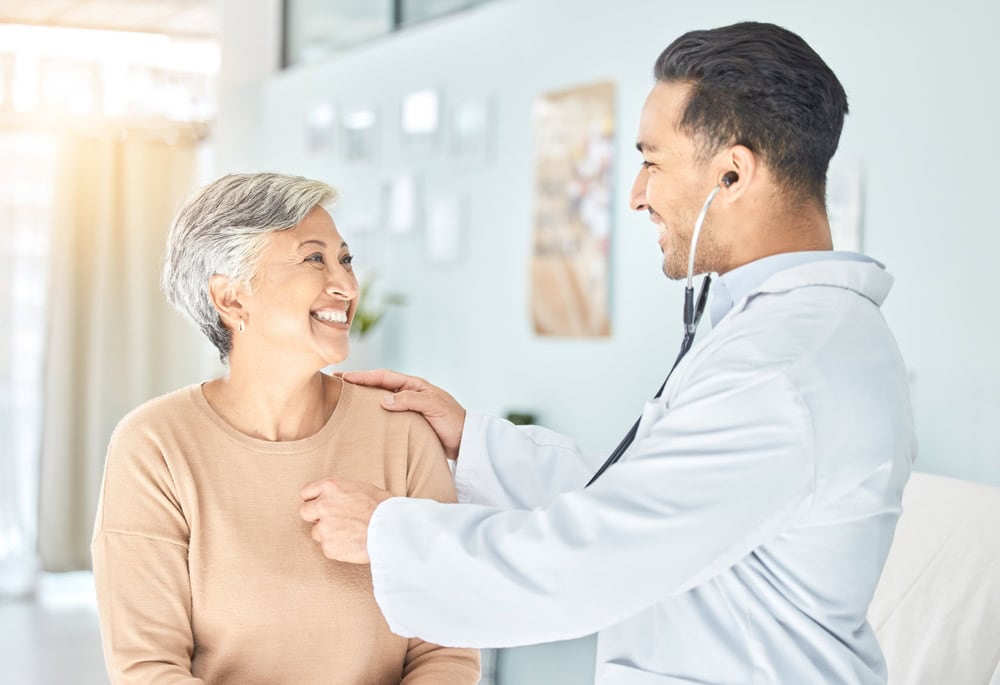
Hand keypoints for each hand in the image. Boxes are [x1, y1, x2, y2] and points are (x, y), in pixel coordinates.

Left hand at [299, 478, 392, 563]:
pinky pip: (327, 547)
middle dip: (316, 516)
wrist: (393, 530)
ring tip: (349, 533)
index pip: (306, 492)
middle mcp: (323, 505)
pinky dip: (337, 547)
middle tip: (332, 520)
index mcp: (332, 486)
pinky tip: (352, 543)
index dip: (313, 499)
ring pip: (317, 532)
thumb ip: (342, 492)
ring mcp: (324, 527)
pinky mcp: (328, 547)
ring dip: (328, 533)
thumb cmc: (384, 507)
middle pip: (304, 511)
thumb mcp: (362, 488)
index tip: (319, 505)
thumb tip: (336, 497)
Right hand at [340, 369, 465, 459]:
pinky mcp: (408, 423)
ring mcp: (408, 408)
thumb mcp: (432, 406)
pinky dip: (373, 414)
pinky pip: (386, 415)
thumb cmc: (452, 421)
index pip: (384, 377)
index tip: (344, 377)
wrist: (466, 441)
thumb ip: (409, 400)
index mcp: (414, 385)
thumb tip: (382, 399)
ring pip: (381, 400)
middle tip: (336, 384)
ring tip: (343, 400)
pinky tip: (361, 420)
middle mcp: (409, 394)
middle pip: (378, 386)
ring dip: (363, 398)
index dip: (363, 376)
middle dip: (358, 383)